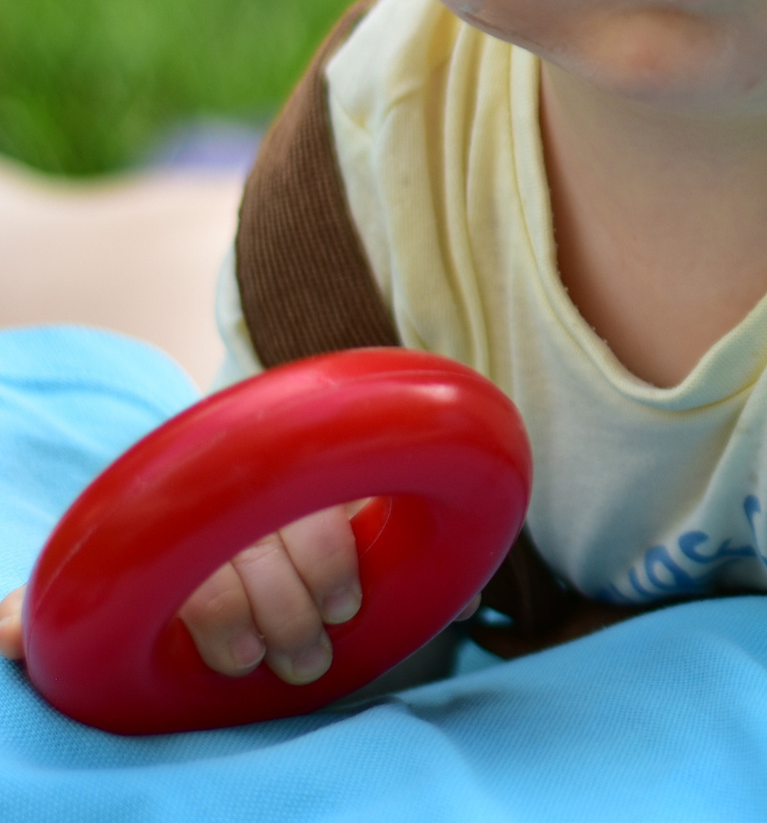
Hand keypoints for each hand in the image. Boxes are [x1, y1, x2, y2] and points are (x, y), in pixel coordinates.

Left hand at [0, 504, 363, 682]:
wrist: (201, 468)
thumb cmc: (147, 552)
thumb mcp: (100, 577)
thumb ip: (57, 607)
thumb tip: (2, 639)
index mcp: (164, 523)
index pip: (199, 564)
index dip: (224, 615)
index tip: (241, 663)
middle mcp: (222, 492)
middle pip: (262, 548)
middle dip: (287, 614)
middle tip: (301, 665)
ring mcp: (275, 479)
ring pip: (311, 520)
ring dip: (331, 576)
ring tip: (338, 621)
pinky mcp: (321, 472)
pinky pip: (348, 491)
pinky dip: (358, 534)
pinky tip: (363, 577)